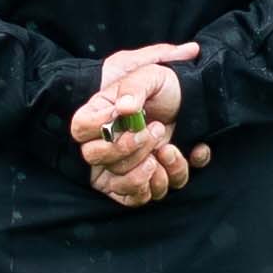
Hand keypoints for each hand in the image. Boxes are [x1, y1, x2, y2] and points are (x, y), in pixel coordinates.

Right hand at [76, 43, 208, 208]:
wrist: (193, 102)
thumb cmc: (165, 87)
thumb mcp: (151, 76)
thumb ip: (135, 88)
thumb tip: (124, 108)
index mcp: (99, 115)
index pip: (80, 128)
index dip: (102, 128)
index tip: (133, 117)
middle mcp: (105, 145)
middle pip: (97, 159)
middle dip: (130, 149)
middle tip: (157, 130)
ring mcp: (122, 167)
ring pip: (122, 183)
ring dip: (150, 172)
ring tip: (170, 148)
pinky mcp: (143, 183)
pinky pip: (145, 197)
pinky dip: (171, 178)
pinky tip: (190, 154)